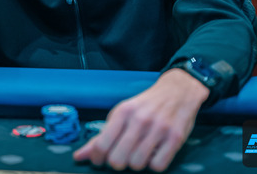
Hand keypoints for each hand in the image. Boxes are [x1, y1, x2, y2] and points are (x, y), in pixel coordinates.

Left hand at [73, 69, 209, 171]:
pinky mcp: (175, 138)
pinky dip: (154, 164)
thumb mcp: (122, 114)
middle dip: (118, 162)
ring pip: (137, 164)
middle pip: (117, 160)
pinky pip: (158, 166)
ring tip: (140, 153)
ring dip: (137, 163)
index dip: (98, 158)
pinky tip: (155, 153)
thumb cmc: (146, 105)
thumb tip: (78, 157)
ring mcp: (159, 129)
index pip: (102, 145)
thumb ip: (101, 136)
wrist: (178, 90)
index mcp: (123, 112)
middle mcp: (140, 119)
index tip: (100, 159)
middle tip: (123, 156)